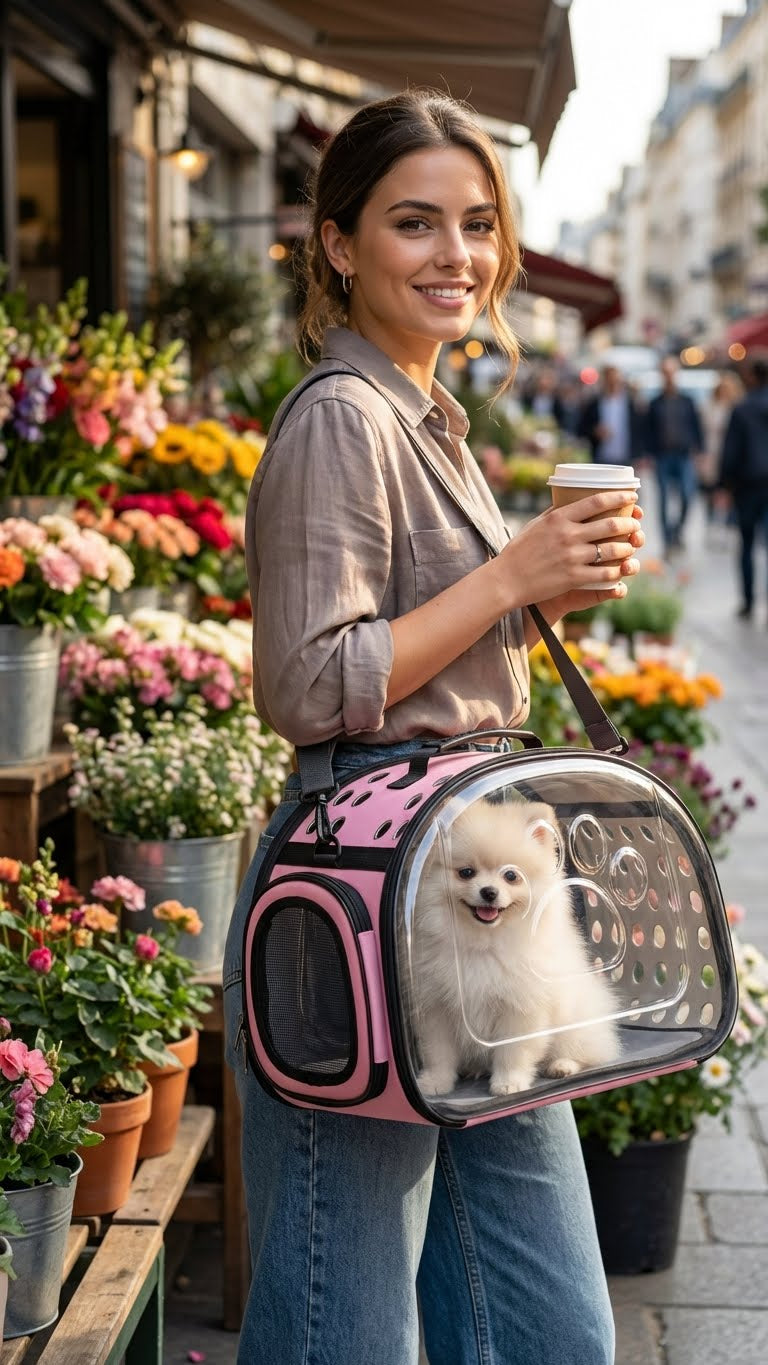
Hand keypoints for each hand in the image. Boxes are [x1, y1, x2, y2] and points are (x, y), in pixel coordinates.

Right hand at [499, 490, 643, 609]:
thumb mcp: (535, 524)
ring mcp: (572, 557)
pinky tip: (620, 569)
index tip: (632, 496)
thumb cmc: (519, 551)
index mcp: (559, 518)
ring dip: (627, 547)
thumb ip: (555, 512)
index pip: (597, 501)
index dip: (620, 497)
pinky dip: (616, 571)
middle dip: (630, 523)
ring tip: (630, 546)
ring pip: (612, 550)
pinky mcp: (573, 577)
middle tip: (635, 524)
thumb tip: (571, 499)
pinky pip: (604, 574)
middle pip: (611, 524)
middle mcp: (568, 535)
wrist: (506, 580)